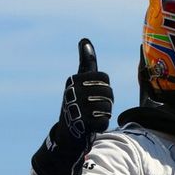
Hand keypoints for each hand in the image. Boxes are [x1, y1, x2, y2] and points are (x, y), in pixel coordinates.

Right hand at [31, 39, 112, 174]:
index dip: (104, 87)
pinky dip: (101, 125)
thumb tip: (85, 40)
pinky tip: (90, 126)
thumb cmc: (77, 104)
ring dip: (103, 114)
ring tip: (90, 116)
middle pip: (108, 92)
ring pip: (108, 107)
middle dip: (106, 101)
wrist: (66, 134)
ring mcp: (77, 107)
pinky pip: (105, 121)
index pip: (104, 77)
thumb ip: (86, 63)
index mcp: (74, 79)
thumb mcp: (79, 82)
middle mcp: (73, 91)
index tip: (93, 92)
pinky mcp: (83, 123)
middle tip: (92, 108)